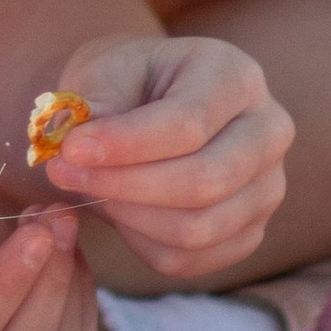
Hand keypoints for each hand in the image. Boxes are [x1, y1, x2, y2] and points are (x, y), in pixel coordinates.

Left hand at [38, 33, 293, 283]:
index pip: (189, 123)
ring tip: (86, 189)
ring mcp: (268, 186)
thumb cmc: (126, 82)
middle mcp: (269, 130)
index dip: (126, 144)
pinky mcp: (250, 231)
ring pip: (198, 228)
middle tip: (62, 173)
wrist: (148, 104)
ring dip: (127, 218)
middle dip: (123, 186)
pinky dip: (141, 244)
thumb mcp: (106, 70)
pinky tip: (115, 211)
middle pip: (205, 181)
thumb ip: (94, 107)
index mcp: (237, 76)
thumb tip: (75, 152)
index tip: (69, 150)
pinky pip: (191, 259)